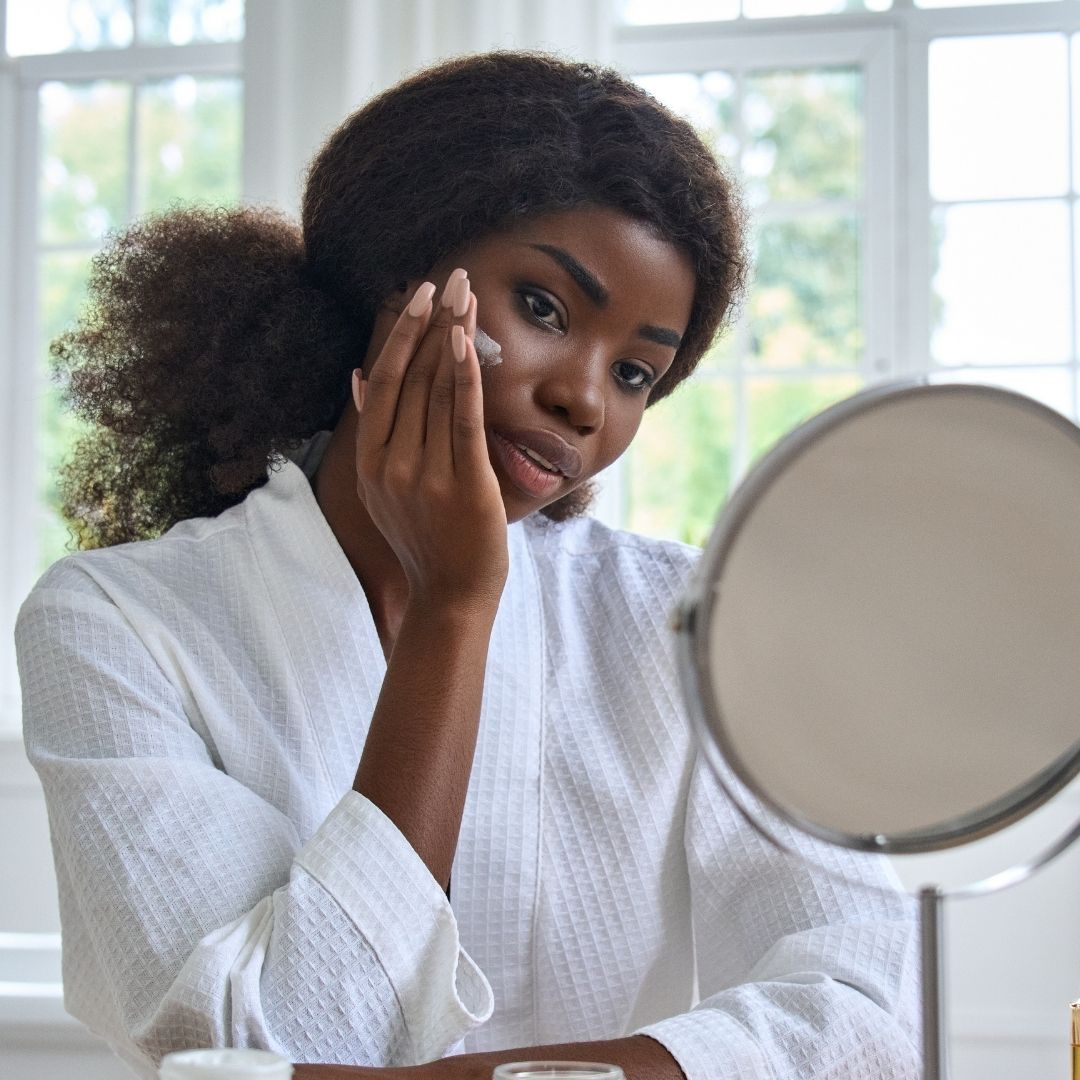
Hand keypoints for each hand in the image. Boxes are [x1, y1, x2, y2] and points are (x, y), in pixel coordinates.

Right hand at [353, 271, 507, 612]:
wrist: (449, 598)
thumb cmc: (426, 542)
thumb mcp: (384, 490)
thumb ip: (375, 434)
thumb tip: (358, 378)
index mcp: (372, 462)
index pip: (385, 382)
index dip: (402, 334)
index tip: (419, 295)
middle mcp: (392, 463)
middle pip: (412, 377)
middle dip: (433, 321)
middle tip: (451, 276)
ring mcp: (425, 474)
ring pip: (437, 390)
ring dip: (453, 335)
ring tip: (467, 294)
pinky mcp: (463, 483)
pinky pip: (462, 419)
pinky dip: (464, 377)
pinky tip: (467, 340)